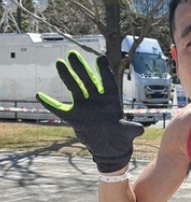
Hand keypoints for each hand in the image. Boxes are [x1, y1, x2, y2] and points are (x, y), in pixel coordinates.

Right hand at [36, 50, 143, 172]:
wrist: (111, 147)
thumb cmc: (122, 137)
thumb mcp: (127, 133)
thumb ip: (130, 129)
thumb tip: (139, 129)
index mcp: (111, 100)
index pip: (107, 82)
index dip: (104, 71)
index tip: (100, 58)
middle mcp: (97, 99)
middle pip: (88, 80)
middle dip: (81, 68)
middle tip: (72, 54)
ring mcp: (85, 106)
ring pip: (74, 88)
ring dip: (67, 76)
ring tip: (59, 62)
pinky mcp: (74, 117)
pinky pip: (60, 109)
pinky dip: (51, 104)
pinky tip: (41, 95)